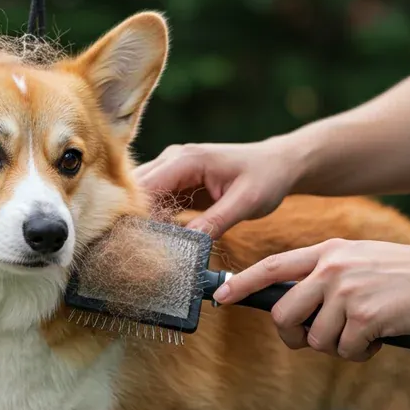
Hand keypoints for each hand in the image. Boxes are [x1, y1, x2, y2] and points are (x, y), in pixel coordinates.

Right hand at [133, 136, 305, 236]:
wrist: (278, 165)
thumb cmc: (266, 177)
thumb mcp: (245, 202)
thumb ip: (215, 222)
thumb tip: (187, 244)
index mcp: (187, 159)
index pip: (144, 186)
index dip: (134, 214)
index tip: (133, 242)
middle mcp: (173, 159)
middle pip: (134, 190)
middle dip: (132, 219)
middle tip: (132, 250)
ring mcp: (172, 169)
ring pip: (141, 196)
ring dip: (141, 221)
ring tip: (143, 248)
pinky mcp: (176, 182)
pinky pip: (154, 202)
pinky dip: (153, 221)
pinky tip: (157, 241)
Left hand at [212, 238, 409, 360]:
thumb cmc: (407, 275)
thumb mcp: (360, 260)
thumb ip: (326, 276)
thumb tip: (294, 311)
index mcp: (327, 252)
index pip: (272, 268)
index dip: (242, 283)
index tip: (219, 295)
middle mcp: (331, 269)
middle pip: (284, 315)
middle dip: (297, 337)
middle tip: (318, 340)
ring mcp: (346, 292)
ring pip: (317, 339)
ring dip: (339, 347)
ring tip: (364, 333)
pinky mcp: (365, 317)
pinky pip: (346, 350)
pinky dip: (361, 353)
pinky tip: (380, 338)